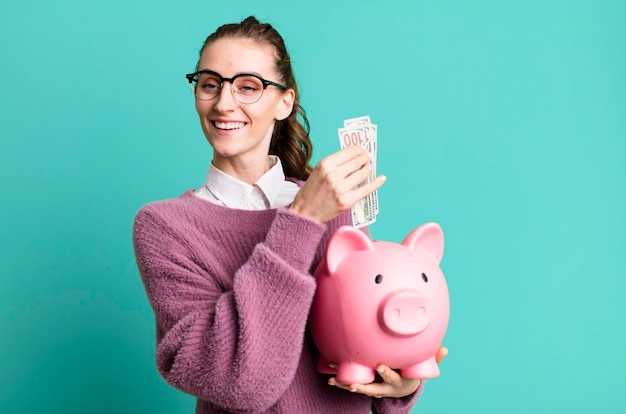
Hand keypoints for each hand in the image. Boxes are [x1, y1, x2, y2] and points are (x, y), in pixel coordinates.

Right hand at [289, 146, 385, 223]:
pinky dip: (376, 183)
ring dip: (367, 169)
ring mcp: (340, 189)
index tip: (362, 149)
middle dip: (364, 158)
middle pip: (356, 162)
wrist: (305, 214)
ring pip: (362, 174)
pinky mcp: (346, 201)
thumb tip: (351, 157)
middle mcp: (333, 175)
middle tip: (368, 157)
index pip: (348, 152)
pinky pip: (365, 190)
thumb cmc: (310, 193)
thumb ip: (333, 164)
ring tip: (368, 168)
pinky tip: (382, 178)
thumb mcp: (317, 172)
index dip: (358, 149)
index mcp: (325, 165)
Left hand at [328, 347, 448, 397]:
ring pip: (359, 387)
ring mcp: (374, 388)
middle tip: (354, 384)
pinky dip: (341, 380)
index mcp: (397, 382)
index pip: (393, 378)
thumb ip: (432, 359)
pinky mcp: (365, 385)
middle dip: (364, 385)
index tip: (380, 366)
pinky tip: (329, 376)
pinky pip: (351, 383)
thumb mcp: (421, 368)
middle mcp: (384, 388)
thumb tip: (445, 350)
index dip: (387, 373)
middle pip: (373, 388)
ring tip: (334, 381)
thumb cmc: (411, 372)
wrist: (402, 387)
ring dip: (346, 384)